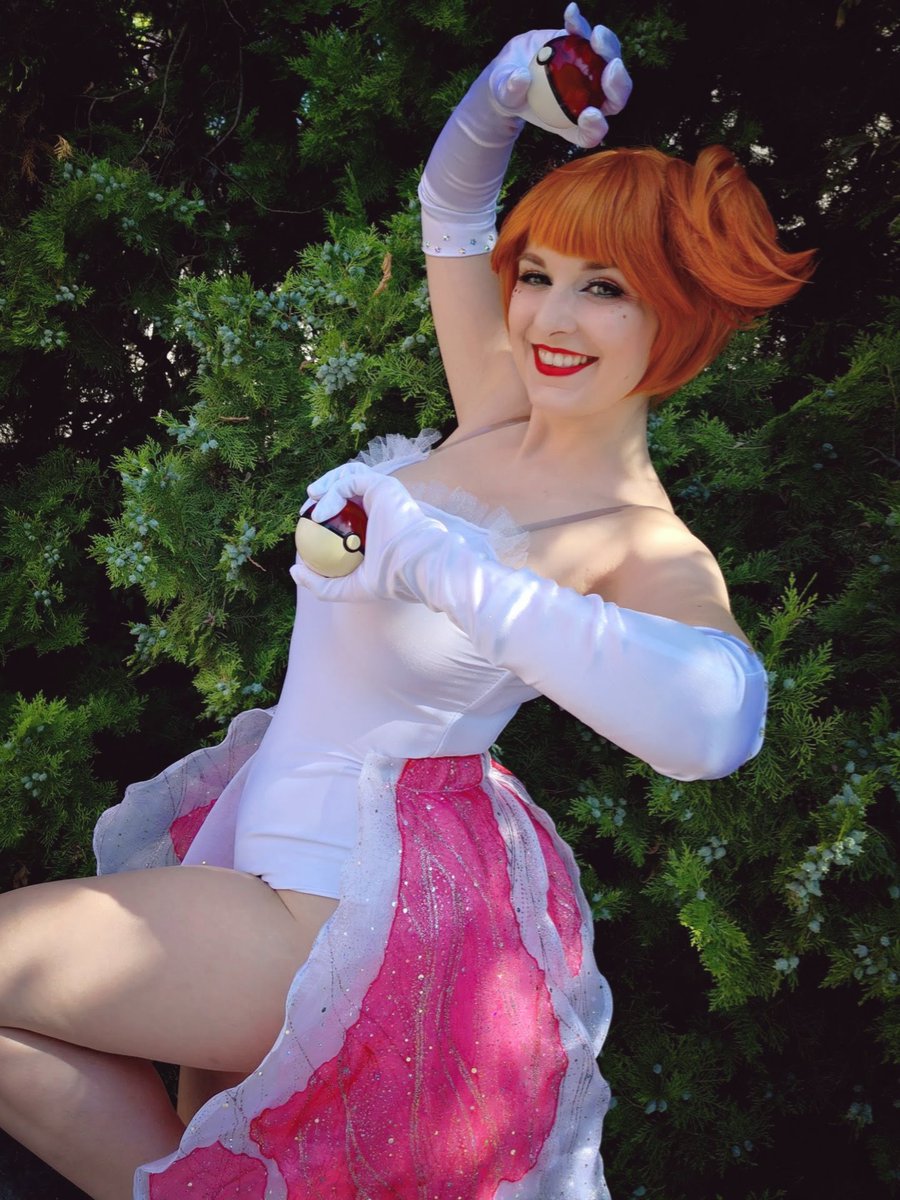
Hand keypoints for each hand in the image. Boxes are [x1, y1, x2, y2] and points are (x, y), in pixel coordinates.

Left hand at [291, 463, 451, 603]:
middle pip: (346, 486)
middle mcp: (379, 505)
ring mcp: (382, 493)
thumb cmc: (385, 579)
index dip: (324, 509)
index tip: (306, 523)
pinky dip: (332, 493)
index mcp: (373, 523)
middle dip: (322, 491)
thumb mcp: (345, 587)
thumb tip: (294, 570)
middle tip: (305, 509)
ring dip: (326, 482)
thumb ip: (319, 583)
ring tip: (311, 498)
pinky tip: (320, 513)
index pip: (347, 508)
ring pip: (348, 474)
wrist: (409, 569)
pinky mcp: (382, 485)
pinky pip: (350, 481)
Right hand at [490, 4, 631, 148]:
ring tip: (594, 35)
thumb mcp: (503, 96)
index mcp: (574, 123)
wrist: (510, 70)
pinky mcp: (583, 47)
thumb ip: (511, 92)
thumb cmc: (508, 93)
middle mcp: (590, 99)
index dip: (596, 127)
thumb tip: (521, 78)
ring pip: (610, 62)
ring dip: (608, 47)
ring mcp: (590, 72)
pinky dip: (581, 25)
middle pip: (615, 97)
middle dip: (618, 83)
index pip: (591, 132)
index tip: (588, 114)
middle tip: (611, 67)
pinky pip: (588, 36)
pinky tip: (570, 14)